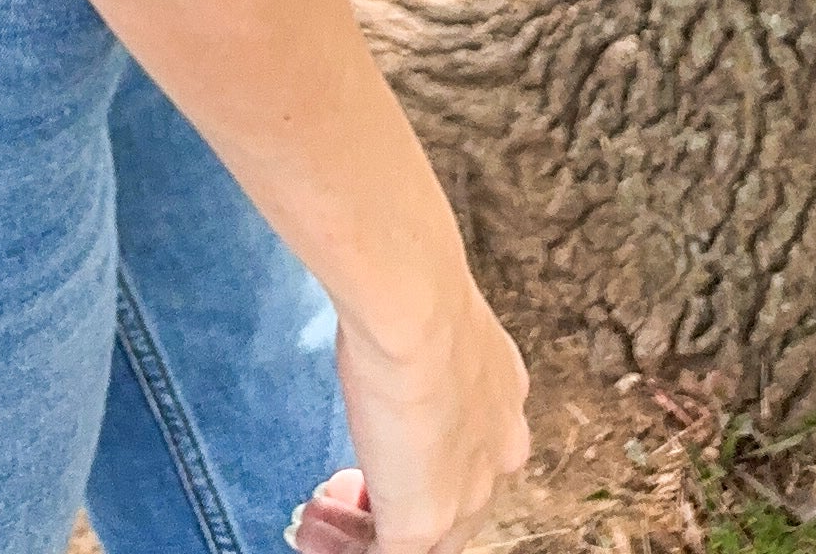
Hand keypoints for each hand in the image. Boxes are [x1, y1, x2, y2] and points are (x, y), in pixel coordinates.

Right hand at [330, 274, 531, 553]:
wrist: (413, 305)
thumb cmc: (409, 287)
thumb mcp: (422, 317)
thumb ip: (414, 341)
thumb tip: (381, 317)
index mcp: (501, 400)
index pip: (464, 453)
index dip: (414, 458)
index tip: (376, 447)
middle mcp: (496, 455)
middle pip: (447, 507)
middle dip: (386, 503)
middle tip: (337, 495)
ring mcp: (464, 496)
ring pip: (419, 540)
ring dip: (357, 534)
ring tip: (316, 522)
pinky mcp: (422, 521)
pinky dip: (345, 550)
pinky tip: (314, 535)